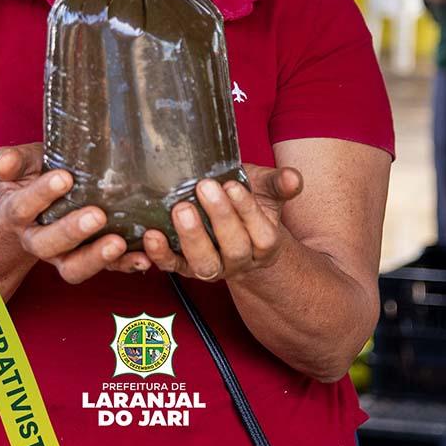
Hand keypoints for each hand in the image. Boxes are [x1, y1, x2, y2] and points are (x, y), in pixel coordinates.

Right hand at [0, 143, 150, 283]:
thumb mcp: (18, 165)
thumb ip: (11, 161)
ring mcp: (62, 255)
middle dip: (73, 231)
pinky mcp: (88, 260)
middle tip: (97, 215)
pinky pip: (105, 270)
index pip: (24, 207)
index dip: (42, 194)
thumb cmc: (31, 178)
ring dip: (96, 257)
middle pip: (48, 243)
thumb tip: (4, 162)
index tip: (64, 178)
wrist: (35, 205)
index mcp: (18, 213)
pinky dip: (125, 266)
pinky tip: (142, 257)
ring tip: (118, 243)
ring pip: (73, 267)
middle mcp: (37, 239)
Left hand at [142, 166, 301, 281]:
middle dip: (220, 218)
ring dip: (192, 237)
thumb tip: (294, 178)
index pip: (262, 233)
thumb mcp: (267, 189)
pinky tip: (151, 235)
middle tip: (204, 187)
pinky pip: (173, 266)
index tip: (232, 185)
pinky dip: (160, 254)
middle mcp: (240, 259)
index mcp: (264, 242)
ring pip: (204, 264)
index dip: (247, 210)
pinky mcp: (186, 267)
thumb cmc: (250, 201)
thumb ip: (280, 184)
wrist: (236, 228)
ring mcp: (213, 266)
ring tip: (181, 209)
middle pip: (234, 248)